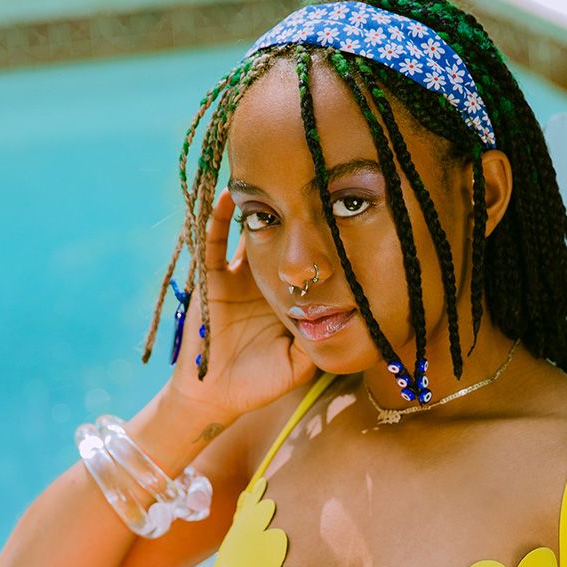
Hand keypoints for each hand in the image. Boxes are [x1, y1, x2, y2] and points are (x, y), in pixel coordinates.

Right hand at [165, 189, 317, 420]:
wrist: (217, 397)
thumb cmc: (261, 383)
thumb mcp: (302, 362)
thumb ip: (323, 343)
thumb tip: (356, 325)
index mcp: (286, 293)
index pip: (307, 257)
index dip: (321, 234)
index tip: (340, 209)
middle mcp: (262, 277)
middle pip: (281, 233)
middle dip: (294, 207)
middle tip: (312, 174)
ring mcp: (236, 274)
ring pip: (249, 229)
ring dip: (259, 202)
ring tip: (272, 169)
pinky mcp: (209, 277)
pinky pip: (212, 240)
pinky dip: (220, 215)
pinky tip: (233, 192)